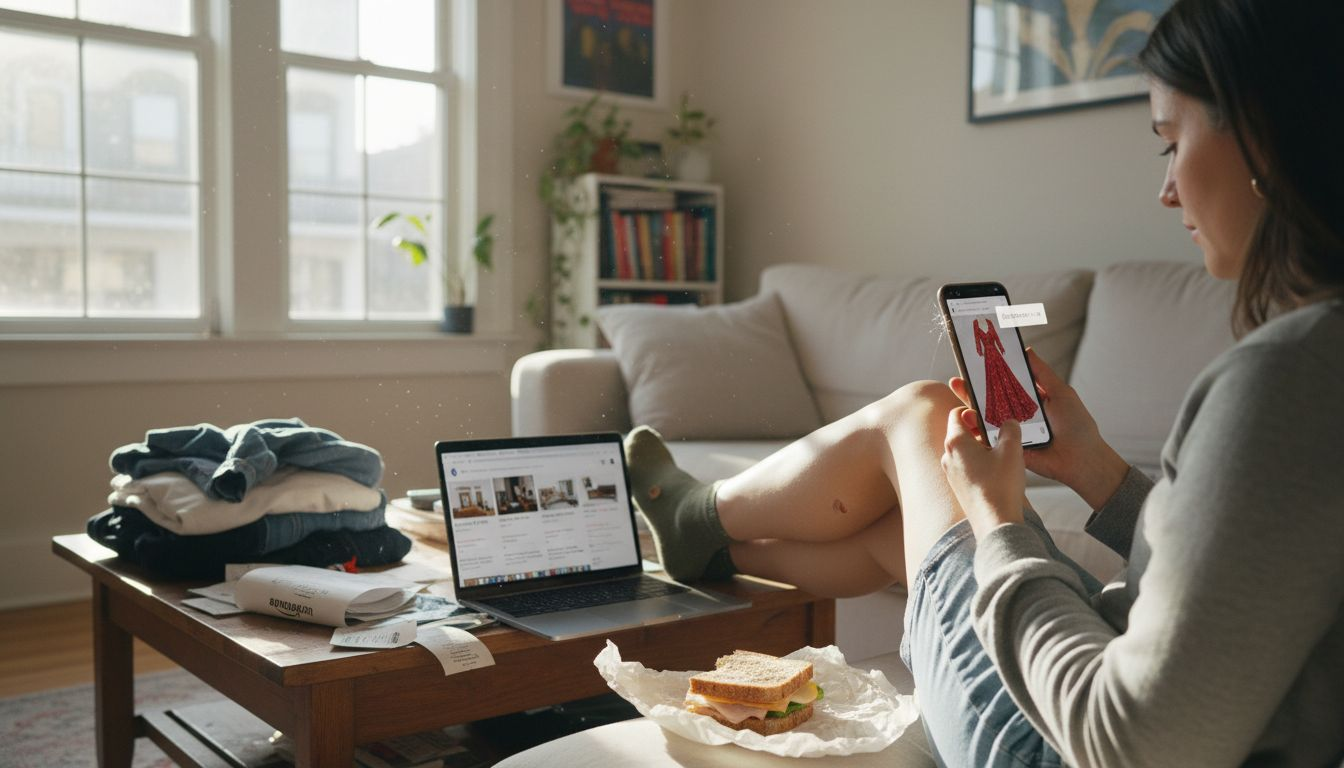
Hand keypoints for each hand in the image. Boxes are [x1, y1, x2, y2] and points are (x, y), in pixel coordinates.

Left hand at [941, 407, 1025, 536]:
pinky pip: (967, 467)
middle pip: (961, 432)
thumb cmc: (1000, 485)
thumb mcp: (1012, 450)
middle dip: (981, 430)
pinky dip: (980, 463)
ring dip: (982, 448)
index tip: (990, 417)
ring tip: (1003, 454)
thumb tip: (1008, 423)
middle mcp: (947, 456)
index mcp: (955, 442)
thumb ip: (1010, 429)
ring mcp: (950, 473)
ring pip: (965, 451)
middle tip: (1001, 434)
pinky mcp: (958, 487)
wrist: (995, 523)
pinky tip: (998, 472)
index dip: (974, 411)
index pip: (957, 414)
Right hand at [949, 347, 1128, 508]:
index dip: (991, 375)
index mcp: (1029, 400)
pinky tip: (965, 419)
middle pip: (990, 400)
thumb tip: (1026, 351)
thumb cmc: (1076, 426)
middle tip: (958, 379)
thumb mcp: (1061, 393)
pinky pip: (988, 439)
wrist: (1080, 459)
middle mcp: (1017, 415)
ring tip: (959, 394)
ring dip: (970, 407)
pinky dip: (975, 430)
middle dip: (972, 389)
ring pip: (985, 418)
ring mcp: (1010, 432)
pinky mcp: (1006, 448)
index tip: (976, 364)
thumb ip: (1042, 373)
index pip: (1005, 385)